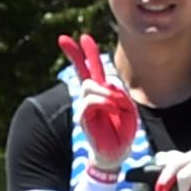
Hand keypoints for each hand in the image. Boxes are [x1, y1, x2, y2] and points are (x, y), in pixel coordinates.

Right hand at [62, 33, 138, 176]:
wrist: (117, 152)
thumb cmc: (123, 130)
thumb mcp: (128, 108)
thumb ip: (118, 93)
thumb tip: (105, 85)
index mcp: (104, 91)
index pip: (94, 68)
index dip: (89, 53)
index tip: (83, 37)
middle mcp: (93, 95)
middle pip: (81, 70)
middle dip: (74, 53)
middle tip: (62, 38)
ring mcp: (86, 105)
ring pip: (90, 85)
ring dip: (106, 92)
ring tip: (116, 106)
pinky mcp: (83, 116)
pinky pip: (92, 101)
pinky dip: (104, 102)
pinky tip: (111, 110)